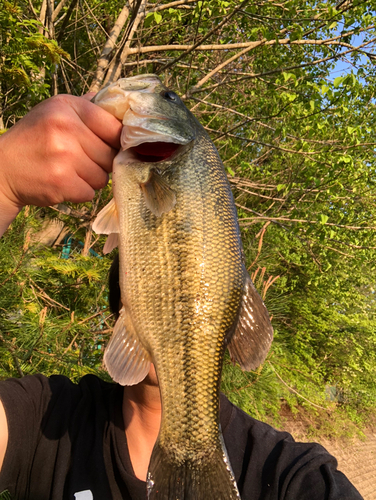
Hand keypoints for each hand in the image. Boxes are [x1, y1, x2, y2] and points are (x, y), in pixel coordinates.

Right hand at [0, 94, 121, 234]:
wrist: (3, 169)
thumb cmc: (35, 139)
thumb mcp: (54, 112)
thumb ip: (86, 107)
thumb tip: (117, 104)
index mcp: (67, 107)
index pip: (114, 127)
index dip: (116, 141)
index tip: (109, 146)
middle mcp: (65, 128)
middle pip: (111, 154)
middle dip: (101, 162)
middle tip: (80, 160)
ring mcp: (63, 156)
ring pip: (103, 176)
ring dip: (90, 179)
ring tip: (69, 171)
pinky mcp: (61, 182)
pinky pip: (90, 192)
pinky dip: (80, 192)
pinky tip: (63, 183)